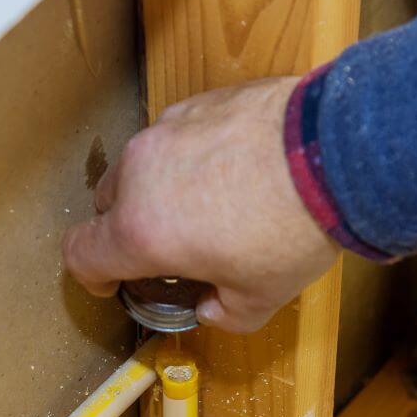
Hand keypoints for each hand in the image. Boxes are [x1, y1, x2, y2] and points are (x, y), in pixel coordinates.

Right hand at [61, 77, 339, 332]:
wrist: (336, 152)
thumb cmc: (292, 228)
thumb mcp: (261, 296)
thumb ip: (224, 314)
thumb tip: (212, 309)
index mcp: (141, 231)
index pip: (80, 253)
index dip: (91, 275)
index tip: (112, 281)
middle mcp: (140, 174)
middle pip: (108, 205)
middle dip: (130, 229)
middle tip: (173, 245)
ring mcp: (166, 130)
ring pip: (141, 166)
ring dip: (160, 189)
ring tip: (212, 203)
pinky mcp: (197, 102)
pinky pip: (177, 136)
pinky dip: (192, 156)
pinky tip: (236, 167)